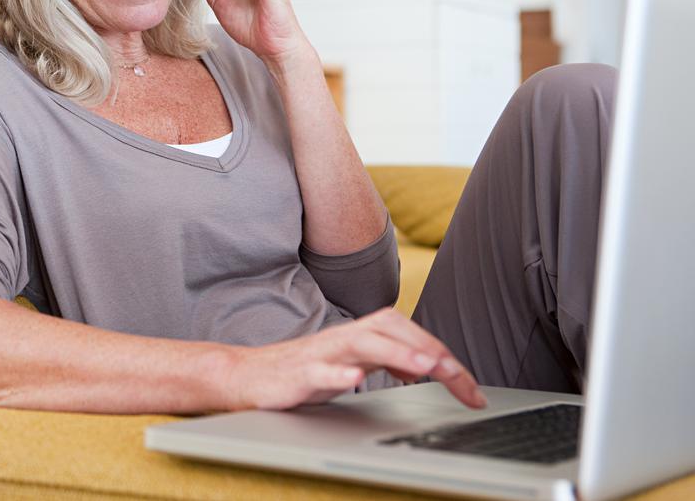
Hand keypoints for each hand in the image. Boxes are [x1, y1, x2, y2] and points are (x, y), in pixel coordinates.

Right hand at [225, 308, 486, 410]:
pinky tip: (354, 380)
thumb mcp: (353, 364)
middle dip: (427, 349)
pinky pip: (318, 371)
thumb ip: (387, 360)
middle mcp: (343, 338)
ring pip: (361, 344)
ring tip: (424, 367)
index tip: (471, 388)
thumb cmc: (301, 371)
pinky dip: (337, 374)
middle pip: (391, 329)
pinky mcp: (296, 374)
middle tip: (458, 374)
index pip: (408, 336)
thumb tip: (426, 363)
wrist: (247, 376)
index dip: (443, 356)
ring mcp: (320, 354)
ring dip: (396, 352)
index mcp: (359, 337)